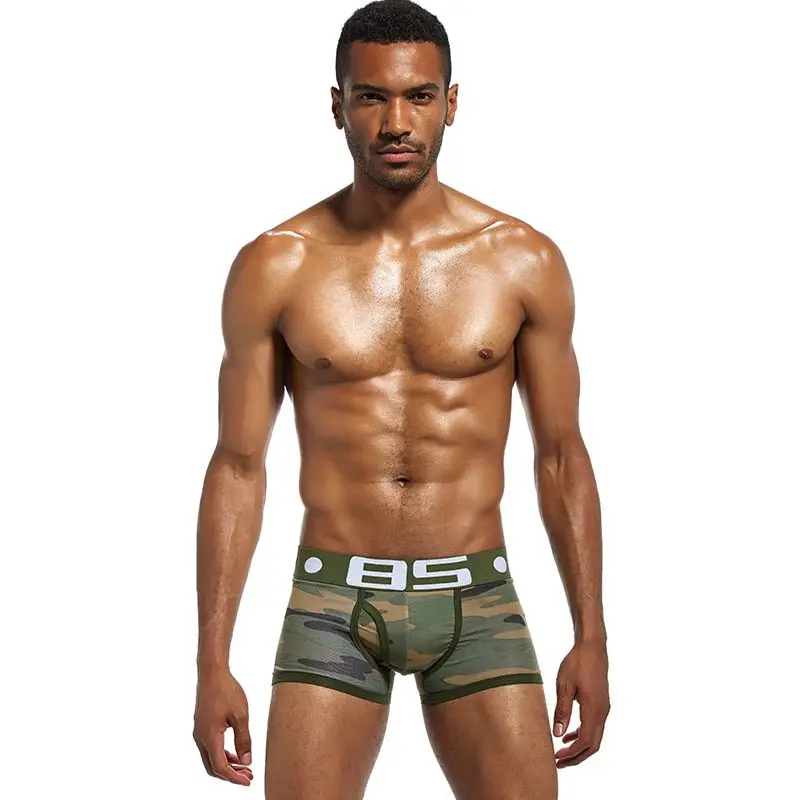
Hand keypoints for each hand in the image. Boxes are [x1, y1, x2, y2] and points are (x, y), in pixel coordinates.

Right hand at [193, 668, 253, 785]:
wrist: (212, 673)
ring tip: (244, 766)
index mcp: (210, 737)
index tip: (248, 781)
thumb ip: (244, 740)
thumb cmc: (226, 690)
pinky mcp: (201, 726)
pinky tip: (235, 753)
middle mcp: (200, 738)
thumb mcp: (241, 715)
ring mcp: (199, 732)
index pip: (220, 767)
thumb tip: (246, 760)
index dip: (234, 778)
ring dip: (227, 764)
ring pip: (211, 758)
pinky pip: (210, 748)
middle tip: (248, 776)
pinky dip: (222, 754)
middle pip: (213, 767)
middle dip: (231, 774)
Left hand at [552, 639, 609, 767]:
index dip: (572, 753)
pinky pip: (594, 727)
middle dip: (576, 757)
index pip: (585, 741)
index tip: (557, 758)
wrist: (592, 647)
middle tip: (558, 762)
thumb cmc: (577, 662)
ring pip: (594, 737)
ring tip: (561, 752)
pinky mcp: (601, 704)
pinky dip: (582, 735)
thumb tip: (558, 734)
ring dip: (579, 747)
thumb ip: (562, 710)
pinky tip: (568, 735)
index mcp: (593, 709)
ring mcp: (603, 708)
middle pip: (592, 745)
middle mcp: (602, 712)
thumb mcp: (564, 685)